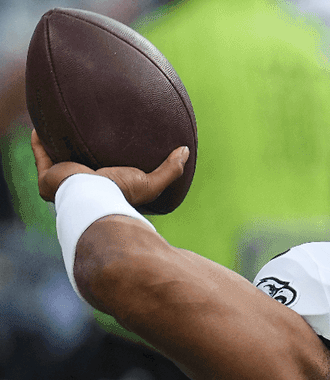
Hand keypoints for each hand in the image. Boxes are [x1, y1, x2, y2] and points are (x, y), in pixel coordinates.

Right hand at [32, 129, 187, 205]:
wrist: (94, 198)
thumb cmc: (122, 194)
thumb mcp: (151, 183)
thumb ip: (170, 170)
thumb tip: (185, 150)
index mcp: (105, 190)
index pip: (105, 177)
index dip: (106, 162)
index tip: (111, 146)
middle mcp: (83, 189)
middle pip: (80, 167)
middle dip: (78, 151)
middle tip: (84, 130)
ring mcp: (63, 184)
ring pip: (58, 161)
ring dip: (58, 145)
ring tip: (60, 125)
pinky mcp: (48, 177)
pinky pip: (41, 155)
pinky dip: (39, 142)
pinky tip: (39, 128)